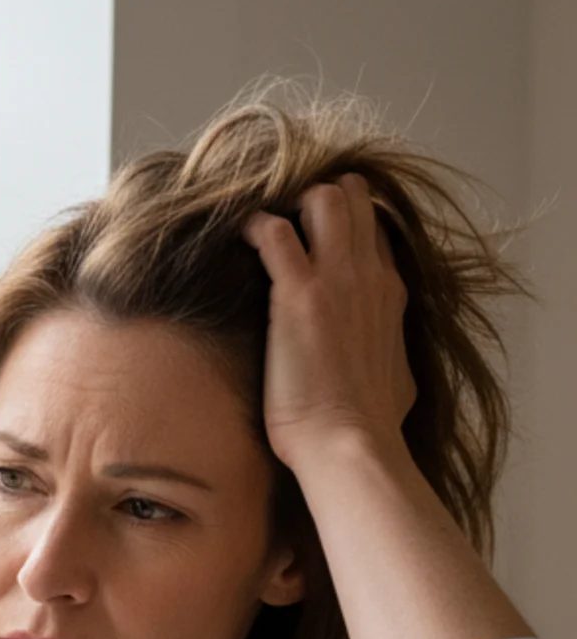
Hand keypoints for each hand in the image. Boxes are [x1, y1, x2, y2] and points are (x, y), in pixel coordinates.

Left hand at [241, 172, 418, 469]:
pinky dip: (255, 226)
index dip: (347, 219)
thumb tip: (384, 363)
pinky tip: (241, 235)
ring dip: (290, 203)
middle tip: (284, 214)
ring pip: (322, 201)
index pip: (375, 230)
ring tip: (264, 221)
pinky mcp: (298, 296)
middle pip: (352, 201)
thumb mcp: (397, 375)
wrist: (351, 442)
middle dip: (318, 196)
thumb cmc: (369, 424)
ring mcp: (336, 280)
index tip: (316, 230)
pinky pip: (275, 234)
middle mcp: (368, 275)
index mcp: (390, 292)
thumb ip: (389, 351)